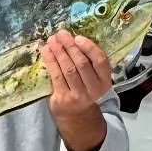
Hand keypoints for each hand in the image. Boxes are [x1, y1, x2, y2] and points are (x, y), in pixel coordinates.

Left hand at [40, 30, 111, 150]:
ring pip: (67, 69)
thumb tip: (72, 38)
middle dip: (69, 47)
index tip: (78, 37)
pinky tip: (46, 52)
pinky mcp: (63, 99)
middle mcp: (94, 89)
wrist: (77, 116)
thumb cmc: (85, 89)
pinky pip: (56, 76)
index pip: (100, 61)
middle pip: (81, 64)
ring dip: (58, 52)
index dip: (89, 48)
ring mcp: (78, 95)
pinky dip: (50, 62)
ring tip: (52, 40)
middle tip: (61, 34)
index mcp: (105, 81)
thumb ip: (89, 63)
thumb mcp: (94, 79)